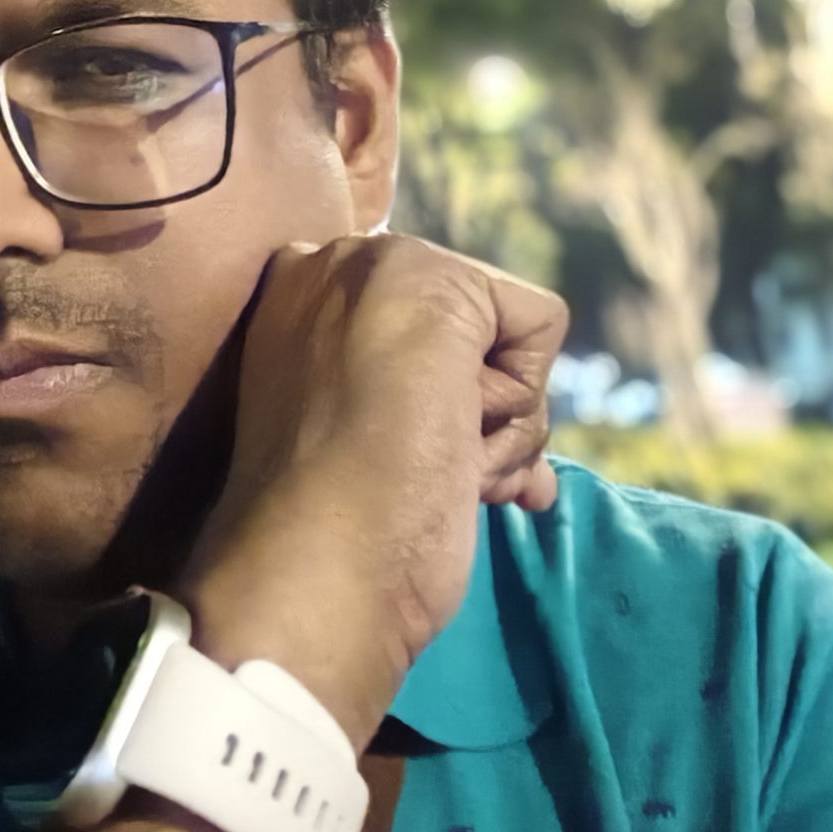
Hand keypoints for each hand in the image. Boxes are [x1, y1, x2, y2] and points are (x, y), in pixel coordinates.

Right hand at [173, 233, 568, 747]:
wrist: (310, 566)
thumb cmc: (325, 536)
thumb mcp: (350, 446)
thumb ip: (401, 404)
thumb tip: (508, 450)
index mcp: (292, 304)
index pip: (423, 334)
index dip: (448, 408)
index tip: (424, 471)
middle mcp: (328, 265)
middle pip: (473, 329)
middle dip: (480, 416)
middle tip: (436, 477)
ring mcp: (378, 266)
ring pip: (507, 339)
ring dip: (499, 431)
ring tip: (440, 477)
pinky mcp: (435, 281)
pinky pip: (540, 325)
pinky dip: (522, 404)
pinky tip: (458, 449)